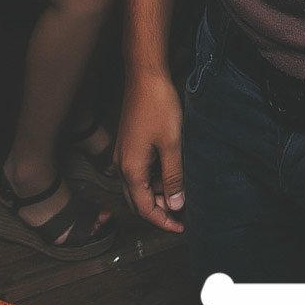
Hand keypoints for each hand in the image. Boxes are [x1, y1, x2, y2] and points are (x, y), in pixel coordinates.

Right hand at [115, 69, 185, 232]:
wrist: (144, 77)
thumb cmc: (158, 106)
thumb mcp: (172, 143)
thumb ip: (173, 176)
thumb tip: (175, 205)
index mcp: (131, 170)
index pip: (145, 209)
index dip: (163, 221)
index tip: (182, 227)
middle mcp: (121, 166)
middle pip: (139, 201)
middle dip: (160, 211)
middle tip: (183, 214)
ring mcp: (123, 155)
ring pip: (139, 186)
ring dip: (158, 193)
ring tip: (182, 191)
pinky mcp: (129, 145)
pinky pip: (139, 172)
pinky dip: (155, 179)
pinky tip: (171, 172)